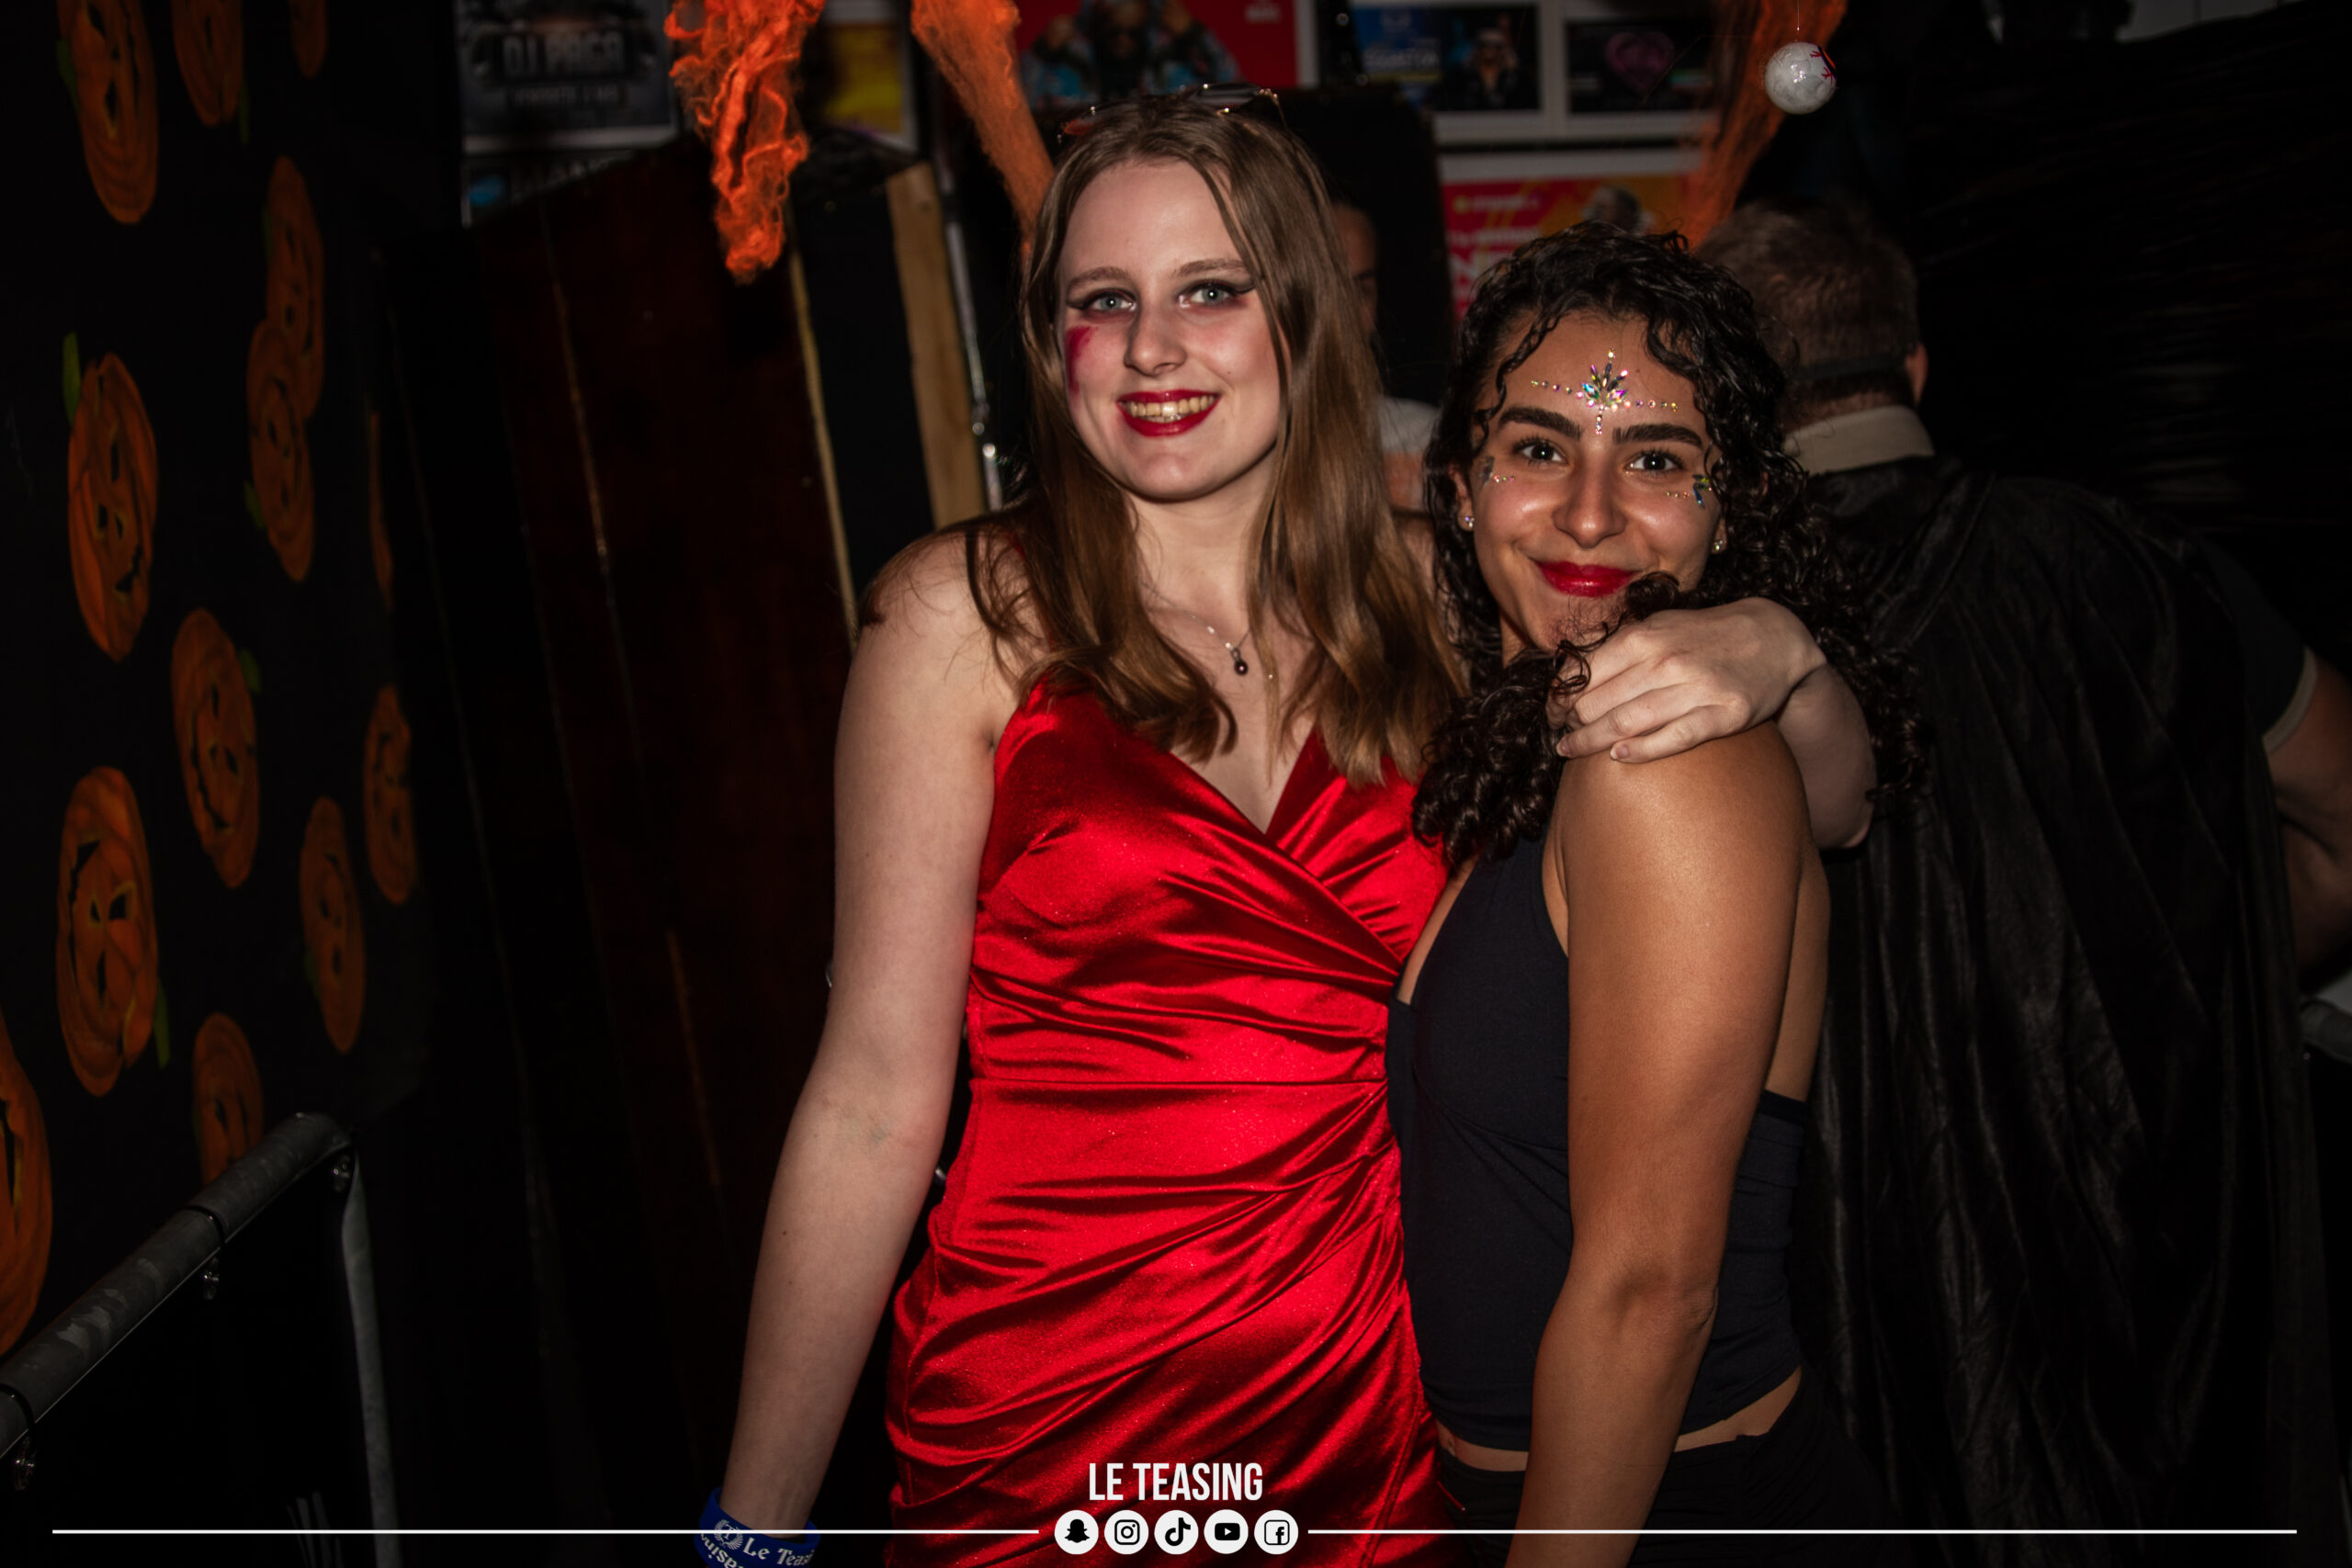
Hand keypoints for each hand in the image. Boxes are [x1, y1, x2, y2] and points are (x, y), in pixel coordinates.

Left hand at [1557, 599, 1823, 762]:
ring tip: (1571, 750)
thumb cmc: (1703, 637)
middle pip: (1598, 702)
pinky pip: (1674, 738)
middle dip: (1571, 722)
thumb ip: (1615, 645)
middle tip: (1562, 734)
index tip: (1551, 713)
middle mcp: (1667, 661)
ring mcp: (1697, 689)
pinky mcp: (1723, 715)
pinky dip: (1641, 749)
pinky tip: (1618, 756)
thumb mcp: (1658, 626)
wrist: (1774, 639)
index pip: (1583, 673)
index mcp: (1645, 637)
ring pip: (1628, 722)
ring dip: (1591, 741)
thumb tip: (1564, 663)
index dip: (1558, 697)